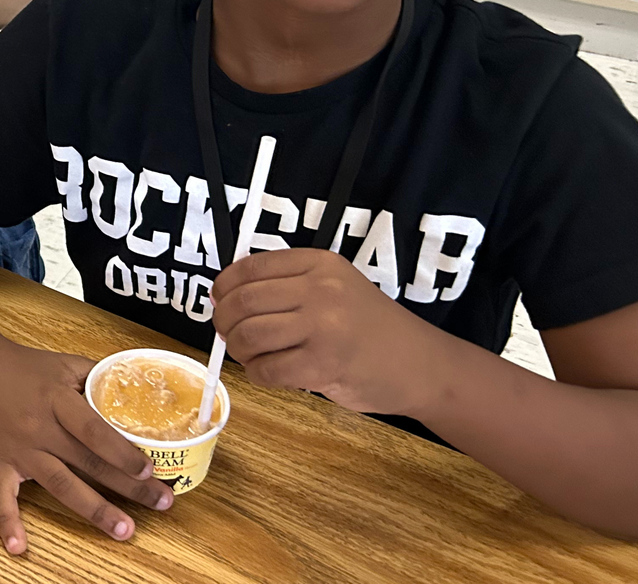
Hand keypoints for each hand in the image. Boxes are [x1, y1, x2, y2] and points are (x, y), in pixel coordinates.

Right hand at [0, 337, 172, 553]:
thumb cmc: (24, 365)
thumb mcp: (65, 364)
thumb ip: (98, 377)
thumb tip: (135, 390)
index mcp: (60, 399)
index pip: (95, 430)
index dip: (122, 451)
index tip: (149, 468)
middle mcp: (41, 427)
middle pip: (89, 461)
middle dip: (128, 485)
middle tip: (161, 503)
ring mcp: (18, 449)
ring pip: (60, 484)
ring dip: (93, 510)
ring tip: (123, 530)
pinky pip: (0, 498)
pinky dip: (7, 523)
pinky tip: (19, 547)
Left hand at [211, 249, 442, 415]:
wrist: (418, 363)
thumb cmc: (370, 326)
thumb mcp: (334, 286)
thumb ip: (289, 284)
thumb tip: (226, 296)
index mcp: (319, 263)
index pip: (252, 266)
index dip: (225, 285)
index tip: (219, 299)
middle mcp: (320, 289)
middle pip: (244, 301)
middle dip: (224, 320)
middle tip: (227, 332)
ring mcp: (322, 327)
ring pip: (250, 335)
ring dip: (238, 348)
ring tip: (249, 353)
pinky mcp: (322, 365)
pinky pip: (267, 369)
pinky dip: (257, 373)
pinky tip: (269, 371)